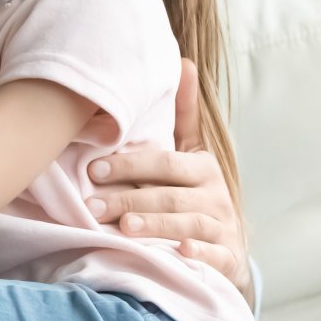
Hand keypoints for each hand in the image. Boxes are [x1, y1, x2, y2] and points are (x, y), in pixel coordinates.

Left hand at [85, 59, 252, 306]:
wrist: (227, 250)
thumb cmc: (196, 195)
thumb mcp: (192, 154)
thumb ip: (184, 114)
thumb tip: (183, 61)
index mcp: (203, 167)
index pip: (163, 162)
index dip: (130, 165)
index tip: (94, 169)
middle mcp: (215, 195)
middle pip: (168, 195)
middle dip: (128, 199)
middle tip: (92, 206)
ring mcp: (223, 228)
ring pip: (186, 225)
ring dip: (154, 225)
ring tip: (123, 228)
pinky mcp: (229, 259)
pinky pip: (214, 256)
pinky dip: (198, 254)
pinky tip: (179, 252)